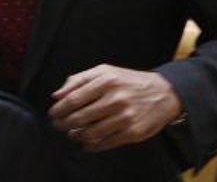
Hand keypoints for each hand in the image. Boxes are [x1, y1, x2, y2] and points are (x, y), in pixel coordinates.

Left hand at [48, 65, 182, 151]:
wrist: (163, 92)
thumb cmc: (129, 81)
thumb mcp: (105, 71)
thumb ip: (79, 80)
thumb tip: (56, 95)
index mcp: (106, 80)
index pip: (74, 99)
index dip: (59, 109)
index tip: (53, 114)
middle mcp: (115, 98)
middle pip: (80, 117)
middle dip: (64, 123)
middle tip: (59, 125)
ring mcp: (125, 117)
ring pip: (91, 132)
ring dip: (76, 135)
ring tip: (72, 133)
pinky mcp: (133, 132)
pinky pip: (106, 143)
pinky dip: (91, 145)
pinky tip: (85, 142)